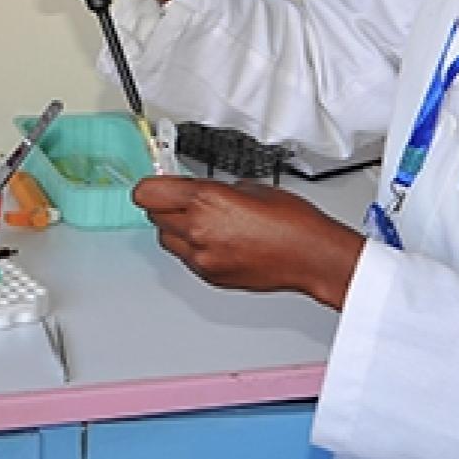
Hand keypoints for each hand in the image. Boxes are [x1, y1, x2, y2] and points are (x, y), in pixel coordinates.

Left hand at [132, 176, 365, 309]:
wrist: (311, 256)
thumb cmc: (292, 222)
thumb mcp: (250, 187)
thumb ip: (216, 188)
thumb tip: (200, 190)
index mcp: (205, 200)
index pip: (147, 193)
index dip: (152, 185)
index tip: (159, 182)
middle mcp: (197, 230)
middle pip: (152, 214)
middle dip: (164, 205)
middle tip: (182, 199)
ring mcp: (202, 257)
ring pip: (165, 238)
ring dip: (175, 228)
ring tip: (202, 222)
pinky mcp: (209, 276)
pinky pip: (185, 257)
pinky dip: (192, 248)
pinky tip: (216, 240)